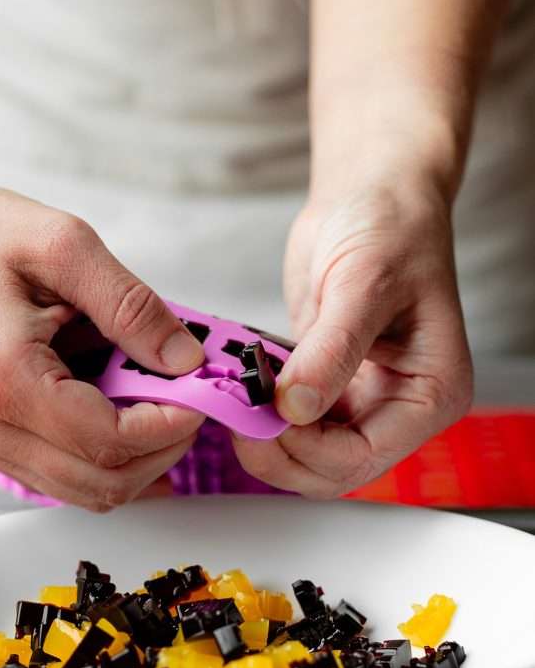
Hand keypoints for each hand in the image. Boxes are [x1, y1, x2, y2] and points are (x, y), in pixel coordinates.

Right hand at [0, 175, 204, 510]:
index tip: (201, 388)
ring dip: (138, 454)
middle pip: (103, 483)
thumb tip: (187, 360)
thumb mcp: (64, 245)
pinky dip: (107, 452)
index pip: (109, 442)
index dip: (171, 423)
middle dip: (164, 446)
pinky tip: (121, 403)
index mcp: (0, 377)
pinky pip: (64, 474)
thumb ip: (131, 306)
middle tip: (189, 394)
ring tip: (155, 393)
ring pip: (87, 490)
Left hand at [232, 183, 472, 496]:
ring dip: (268, 439)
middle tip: (239, 415)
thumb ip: (331, 351)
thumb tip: (295, 408)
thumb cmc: (390, 228)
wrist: (370, 197)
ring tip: (237, 396)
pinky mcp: (327, 385)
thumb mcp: (363, 285)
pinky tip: (241, 386)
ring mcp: (362, 399)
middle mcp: (399, 406)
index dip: (308, 449)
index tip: (264, 417)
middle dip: (283, 453)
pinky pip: (291, 423)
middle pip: (334, 469)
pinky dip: (262, 414)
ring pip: (308, 456)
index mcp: (430, 393)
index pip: (366, 456)